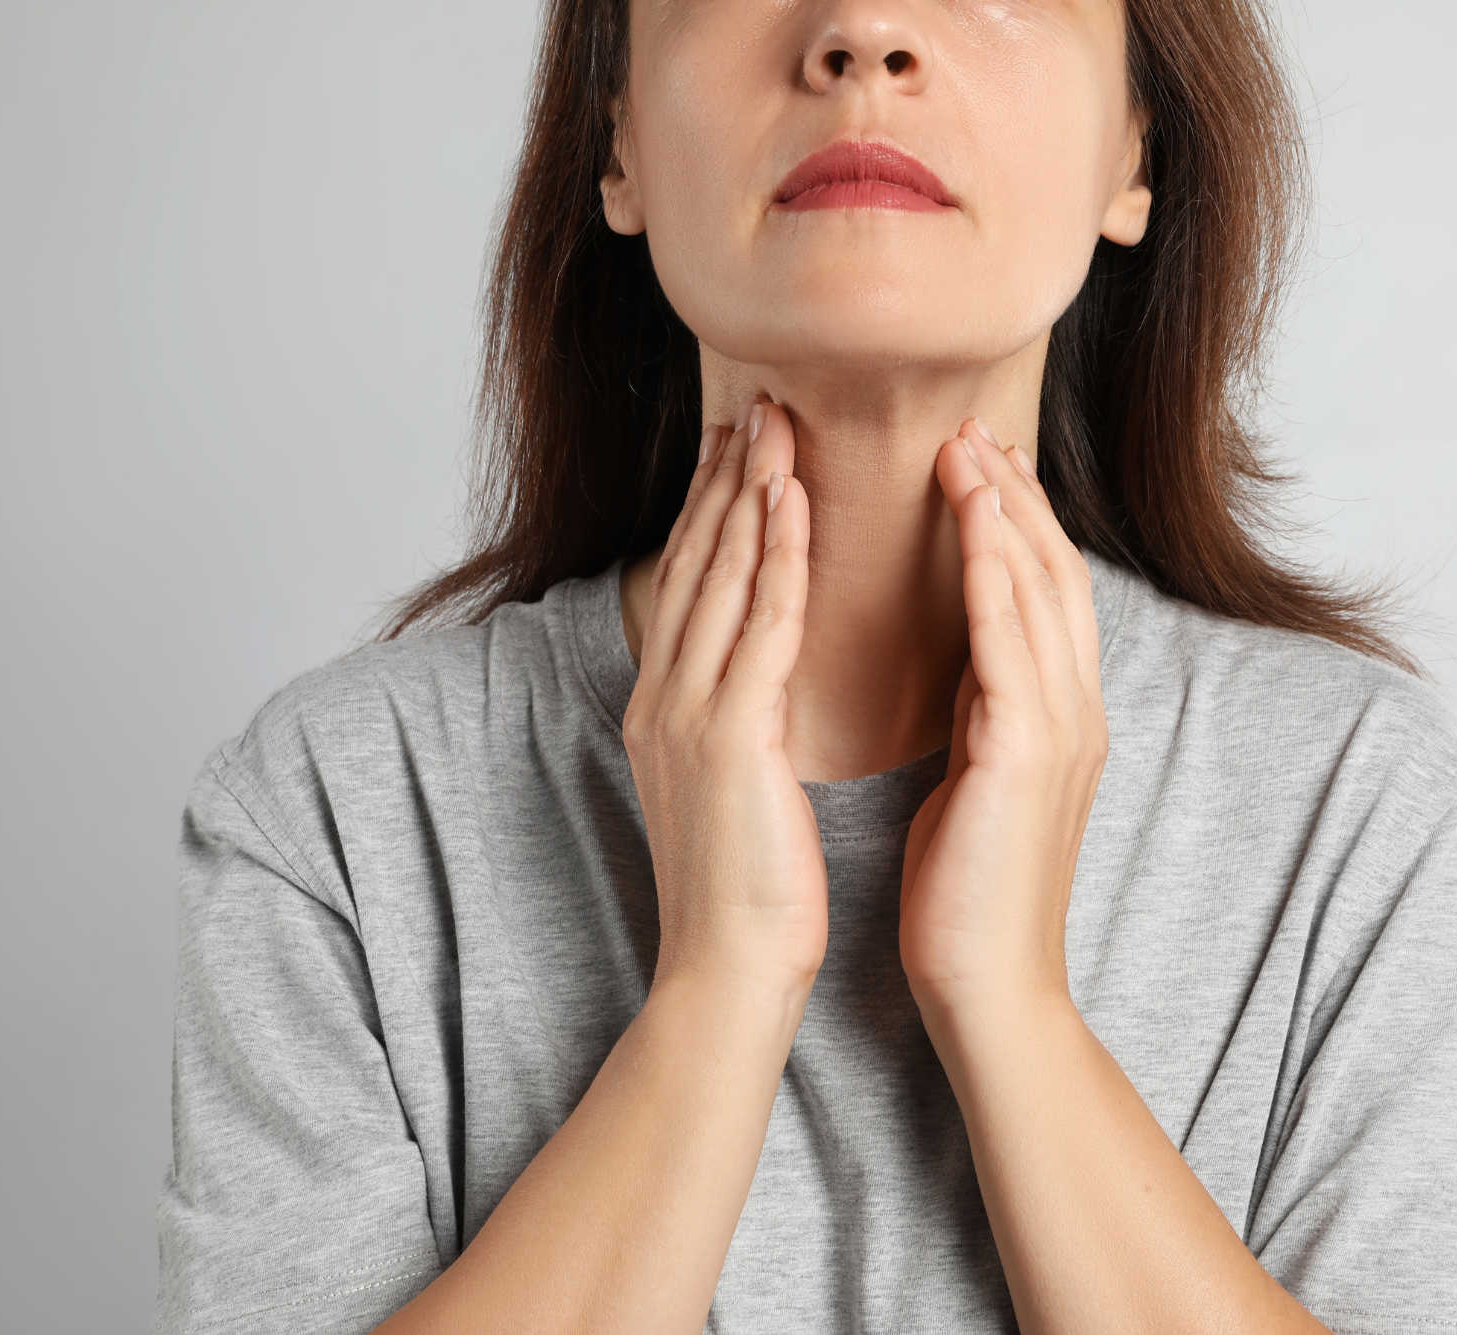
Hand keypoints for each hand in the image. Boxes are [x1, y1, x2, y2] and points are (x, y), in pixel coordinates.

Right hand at [624, 403, 824, 997]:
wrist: (730, 973)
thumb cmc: (749, 893)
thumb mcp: (734, 791)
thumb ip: (736, 725)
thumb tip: (758, 686)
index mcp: (667, 711)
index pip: (693, 587)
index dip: (716, 513)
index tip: (741, 451)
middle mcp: (664, 698)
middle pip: (696, 562)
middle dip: (726, 479)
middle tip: (755, 404)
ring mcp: (687, 712)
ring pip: (720, 576)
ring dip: (748, 491)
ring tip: (774, 422)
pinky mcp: (727, 733)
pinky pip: (757, 623)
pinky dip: (773, 553)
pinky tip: (792, 499)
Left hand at [899, 419, 1108, 1019]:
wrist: (986, 985)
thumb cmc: (966, 893)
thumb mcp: (976, 780)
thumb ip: (983, 714)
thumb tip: (965, 663)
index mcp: (1057, 719)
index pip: (1045, 597)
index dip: (1017, 526)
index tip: (979, 466)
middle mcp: (1075, 712)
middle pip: (1054, 575)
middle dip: (1015, 498)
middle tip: (976, 428)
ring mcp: (1062, 730)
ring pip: (1041, 593)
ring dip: (1005, 513)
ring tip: (968, 448)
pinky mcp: (1029, 754)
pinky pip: (1013, 642)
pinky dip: (995, 573)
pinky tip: (971, 521)